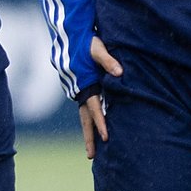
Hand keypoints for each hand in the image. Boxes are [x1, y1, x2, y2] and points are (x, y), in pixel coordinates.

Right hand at [78, 37, 123, 158]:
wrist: (71, 35)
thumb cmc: (86, 41)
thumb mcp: (97, 47)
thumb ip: (108, 60)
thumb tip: (120, 73)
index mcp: (86, 85)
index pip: (94, 109)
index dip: (100, 123)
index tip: (105, 138)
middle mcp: (81, 92)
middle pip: (85, 120)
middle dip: (88, 138)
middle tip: (90, 156)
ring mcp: (81, 91)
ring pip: (85, 117)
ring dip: (88, 132)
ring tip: (91, 151)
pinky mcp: (83, 89)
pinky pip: (87, 109)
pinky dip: (90, 121)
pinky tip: (95, 129)